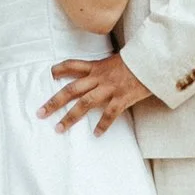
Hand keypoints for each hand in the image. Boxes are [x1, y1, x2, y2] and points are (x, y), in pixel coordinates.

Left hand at [42, 52, 160, 134]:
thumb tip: (99, 75)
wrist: (154, 60)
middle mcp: (99, 78)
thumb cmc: (137, 60)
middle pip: (71, 89)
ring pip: (85, 104)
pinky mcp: (122, 98)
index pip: (73, 65)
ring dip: (70, 117)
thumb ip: (105, 68)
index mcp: (97, 67)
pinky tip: (96, 134)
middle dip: (54, 102)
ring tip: (59, 128)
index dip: (60, 69)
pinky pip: (109, 114)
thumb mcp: (117, 60)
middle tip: (40, 113)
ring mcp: (110, 89)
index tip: (50, 75)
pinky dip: (103, 125)